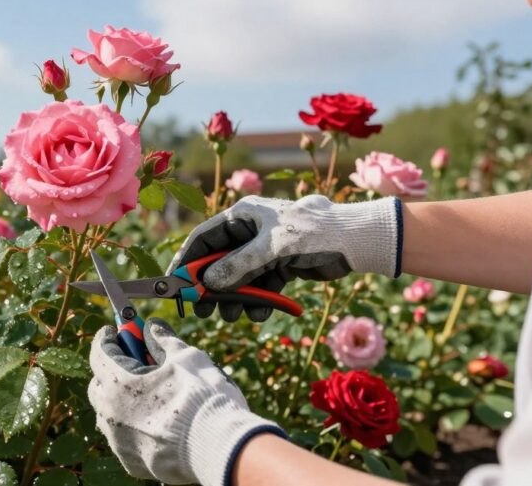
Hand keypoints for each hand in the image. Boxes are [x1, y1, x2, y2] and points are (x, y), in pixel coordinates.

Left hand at [88, 318, 284, 485]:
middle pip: (99, 384)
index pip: (99, 353)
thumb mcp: (185, 357)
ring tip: (148, 392)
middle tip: (133, 360)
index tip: (114, 330)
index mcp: (118, 383)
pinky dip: (133, 425)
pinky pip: (124, 438)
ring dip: (121, 399)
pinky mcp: (132, 462)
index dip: (107, 338)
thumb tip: (152, 327)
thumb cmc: (202, 397)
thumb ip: (162, 340)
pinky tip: (155, 420)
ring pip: (110, 414)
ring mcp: (118, 441)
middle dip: (111, 369)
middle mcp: (110, 414)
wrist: (221, 447)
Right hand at [167, 195, 400, 321]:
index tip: (175, 283)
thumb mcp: (271, 248)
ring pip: (239, 277)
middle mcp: (249, 231)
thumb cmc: (313, 232)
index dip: (187, 260)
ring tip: (233, 315)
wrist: (356, 241)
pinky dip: (258, 300)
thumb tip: (208, 283)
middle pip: (218, 261)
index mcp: (242, 216)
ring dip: (235, 298)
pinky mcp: (280, 265)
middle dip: (211, 287)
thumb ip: (238, 266)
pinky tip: (261, 313)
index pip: (203, 237)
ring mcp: (264, 250)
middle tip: (202, 309)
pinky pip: (260, 286)